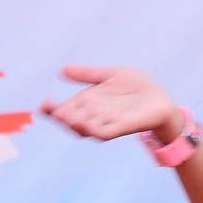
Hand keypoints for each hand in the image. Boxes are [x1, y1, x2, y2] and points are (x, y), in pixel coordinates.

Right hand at [42, 66, 183, 146]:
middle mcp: (94, 115)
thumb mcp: (109, 75)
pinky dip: (94, 130)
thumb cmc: (136, 88)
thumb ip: (87, 74)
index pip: (65, 109)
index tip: (42, 106)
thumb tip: (62, 70)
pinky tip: (85, 125)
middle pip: (72, 120)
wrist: (160, 99)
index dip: (53, 109)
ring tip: (62, 118)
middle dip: (60, 117)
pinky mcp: (122, 127)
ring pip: (85, 128)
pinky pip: (105, 132)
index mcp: (88, 103)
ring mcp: (107, 122)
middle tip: (51, 111)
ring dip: (73, 124)